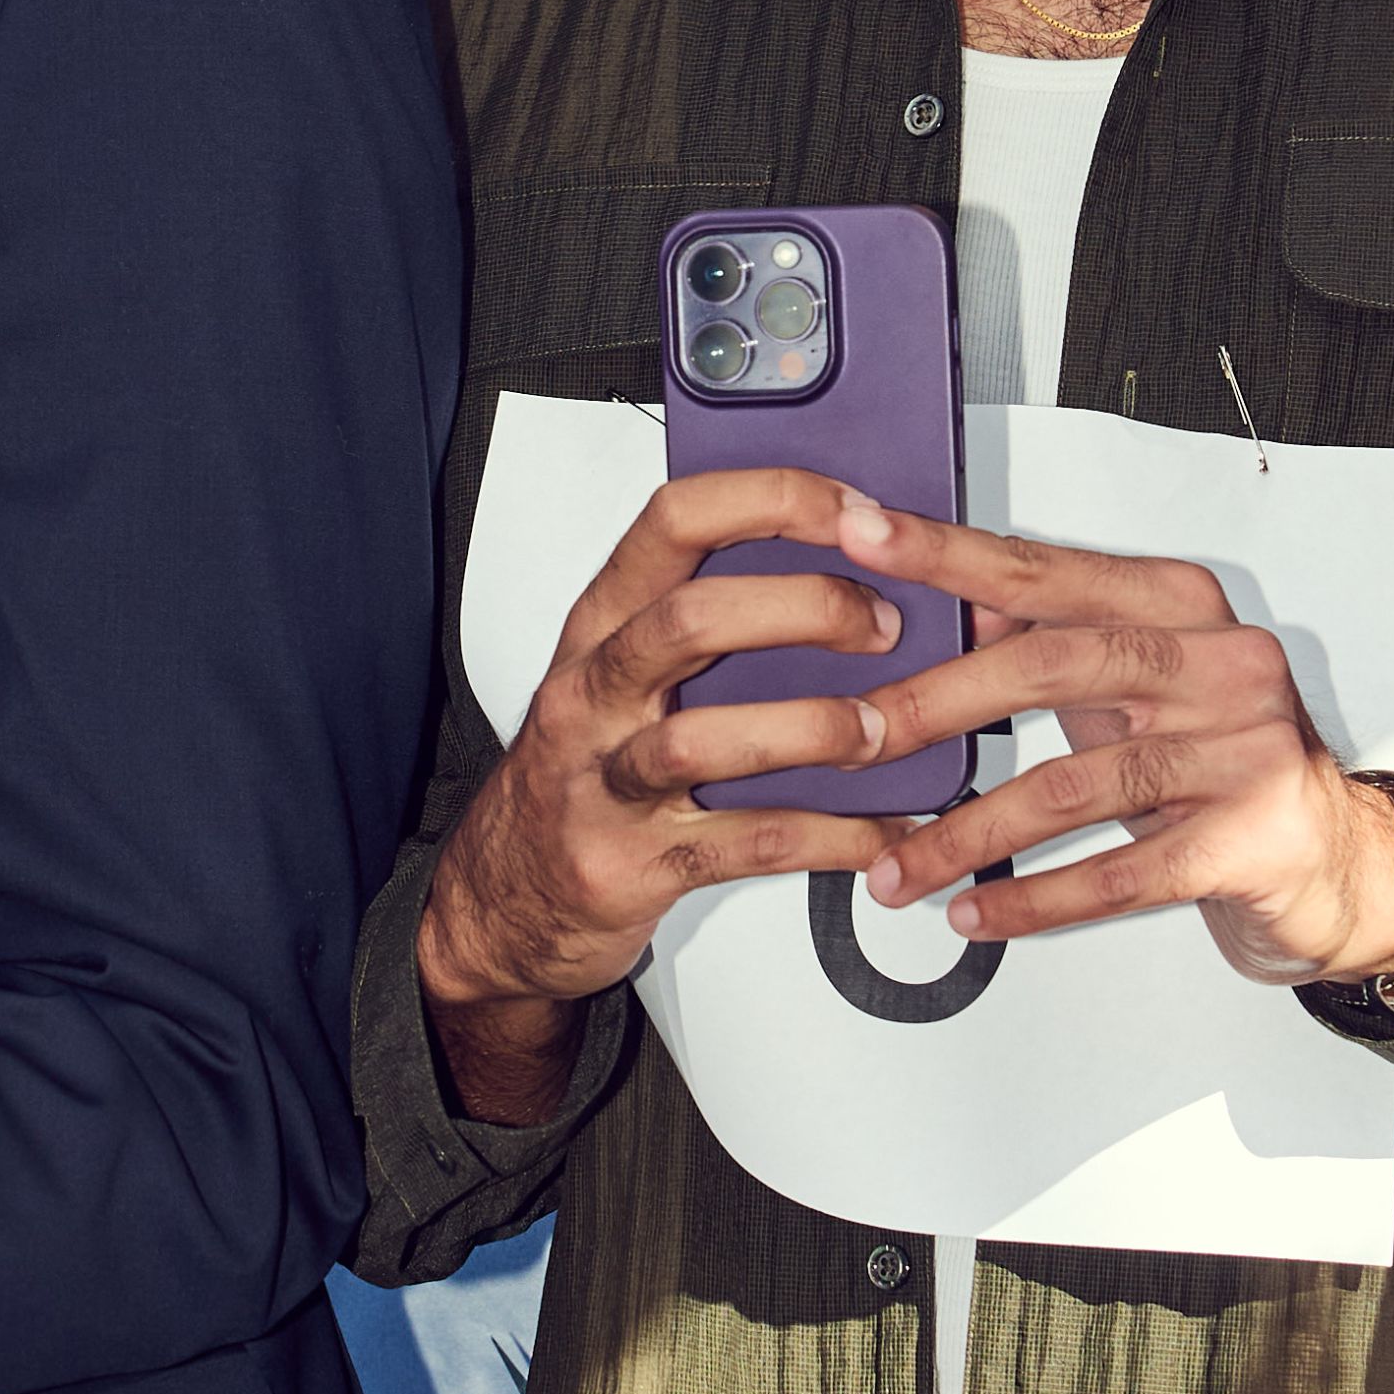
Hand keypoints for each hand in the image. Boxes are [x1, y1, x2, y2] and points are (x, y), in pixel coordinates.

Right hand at [420, 468, 926, 1116]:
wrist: (509, 892)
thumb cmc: (586, 765)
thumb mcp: (621, 672)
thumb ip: (710, 619)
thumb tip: (852, 574)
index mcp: (602, 623)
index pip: (677, 521)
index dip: (774, 501)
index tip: (856, 510)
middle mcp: (595, 691)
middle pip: (690, 619)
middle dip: (805, 609)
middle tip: (884, 626)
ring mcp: (607, 780)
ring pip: (705, 739)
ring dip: (814, 729)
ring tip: (882, 732)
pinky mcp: (635, 863)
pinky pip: (746, 843)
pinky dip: (832, 836)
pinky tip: (881, 830)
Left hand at [843, 515, 1393, 987]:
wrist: (1336, 855)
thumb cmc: (1221, 757)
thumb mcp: (1138, 681)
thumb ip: (1054, 638)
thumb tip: (951, 602)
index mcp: (1180, 603)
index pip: (1044, 568)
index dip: (946, 553)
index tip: (862, 533)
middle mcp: (1218, 662)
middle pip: (1050, 666)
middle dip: (936, 706)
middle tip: (855, 740)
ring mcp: (1240, 752)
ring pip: (1073, 786)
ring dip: (967, 834)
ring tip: (896, 870)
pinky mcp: (1248, 841)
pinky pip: (1120, 874)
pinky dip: (1035, 898)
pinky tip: (976, 914)